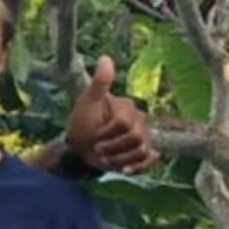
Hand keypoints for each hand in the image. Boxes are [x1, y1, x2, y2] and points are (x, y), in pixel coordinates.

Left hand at [67, 57, 153, 177]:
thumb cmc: (82, 123)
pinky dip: (137, 167)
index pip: (124, 125)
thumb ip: (99, 83)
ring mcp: (142, 137)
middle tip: (98, 149)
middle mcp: (139, 120)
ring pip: (142, 151)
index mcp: (127, 108)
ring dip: (120, 159)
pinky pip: (149, 160)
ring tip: (106, 158)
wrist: (79, 147)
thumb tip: (105, 58)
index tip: (94, 136)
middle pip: (136, 139)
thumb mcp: (87, 102)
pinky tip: (124, 171)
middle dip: (114, 149)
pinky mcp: (142, 152)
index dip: (108, 135)